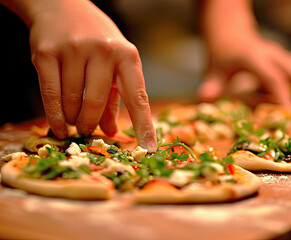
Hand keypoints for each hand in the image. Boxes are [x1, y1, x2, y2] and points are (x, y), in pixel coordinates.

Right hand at [26, 0, 155, 150]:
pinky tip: (59, 127)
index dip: (144, 126)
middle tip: (87, 132)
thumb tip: (111, 132)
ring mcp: (74, 50)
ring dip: (73, 120)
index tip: (149, 149)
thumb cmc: (96, 40)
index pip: (138, 97)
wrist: (61, 6)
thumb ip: (114, 98)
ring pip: (72, 101)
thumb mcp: (113, 64)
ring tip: (74, 124)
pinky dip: (55, 117)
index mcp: (126, 56)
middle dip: (90, 125)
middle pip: (96, 103)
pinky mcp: (47, 52)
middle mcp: (103, 51)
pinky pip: (51, 95)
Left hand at [198, 35, 290, 113]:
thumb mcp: (213, 67)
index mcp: (253, 56)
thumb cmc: (222, 53)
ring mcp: (281, 55)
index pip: (273, 76)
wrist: (230, 33)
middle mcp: (272, 53)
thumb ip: (211, 83)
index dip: (282, 95)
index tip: (290, 114)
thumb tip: (203, 98)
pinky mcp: (286, 58)